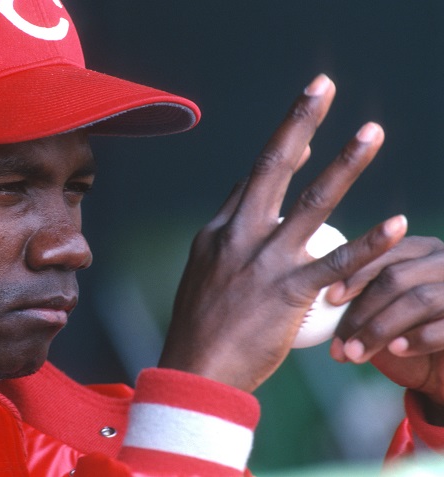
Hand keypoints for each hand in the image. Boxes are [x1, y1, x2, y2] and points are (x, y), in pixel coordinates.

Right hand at [157, 74, 406, 392]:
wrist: (194, 370)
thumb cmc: (200, 326)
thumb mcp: (204, 274)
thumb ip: (227, 241)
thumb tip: (245, 215)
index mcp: (218, 230)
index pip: (254, 180)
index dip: (284, 148)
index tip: (308, 128)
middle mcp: (239, 235)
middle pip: (273, 167)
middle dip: (300, 122)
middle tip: (323, 86)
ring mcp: (265, 261)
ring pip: (311, 203)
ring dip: (345, 164)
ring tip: (371, 132)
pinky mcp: (288, 292)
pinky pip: (337, 264)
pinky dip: (370, 244)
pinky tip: (397, 224)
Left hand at [329, 236, 443, 405]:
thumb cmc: (404, 333)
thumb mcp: (379, 310)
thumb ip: (356, 298)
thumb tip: (312, 300)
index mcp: (418, 250)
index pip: (382, 255)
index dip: (354, 275)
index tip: (329, 298)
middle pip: (396, 278)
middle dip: (361, 312)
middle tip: (338, 343)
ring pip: (419, 300)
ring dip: (381, 329)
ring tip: (355, 354)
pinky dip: (419, 338)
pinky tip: (396, 350)